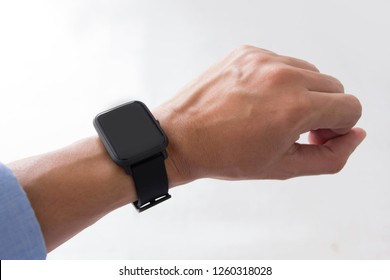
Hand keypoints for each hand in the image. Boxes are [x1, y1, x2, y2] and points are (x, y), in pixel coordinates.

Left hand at [154, 45, 364, 183]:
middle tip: (295, 129)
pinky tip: (256, 100)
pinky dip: (278, 80)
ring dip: (301, 93)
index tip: (316, 137)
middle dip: (323, 110)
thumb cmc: (225, 156)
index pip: (351, 107)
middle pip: (333, 87)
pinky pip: (281, 62)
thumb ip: (331, 156)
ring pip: (308, 72)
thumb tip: (354, 135)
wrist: (180, 138)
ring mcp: (263, 59)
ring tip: (272, 114)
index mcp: (295, 107)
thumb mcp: (284, 168)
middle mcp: (283, 76)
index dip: (339, 128)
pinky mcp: (247, 52)